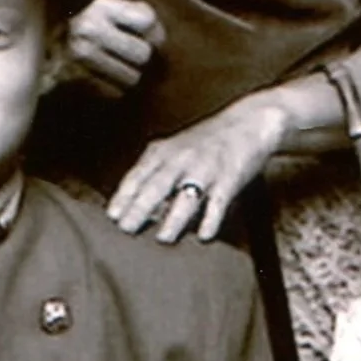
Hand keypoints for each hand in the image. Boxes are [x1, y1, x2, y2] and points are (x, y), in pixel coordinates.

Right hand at [62, 0, 164, 97]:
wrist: (25, 39)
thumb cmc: (73, 24)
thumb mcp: (100, 5)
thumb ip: (129, 13)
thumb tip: (158, 36)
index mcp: (99, 3)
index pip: (147, 20)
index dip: (154, 32)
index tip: (149, 38)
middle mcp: (89, 27)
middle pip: (143, 53)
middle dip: (140, 58)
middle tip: (129, 56)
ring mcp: (78, 55)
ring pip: (131, 78)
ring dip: (126, 77)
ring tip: (113, 68)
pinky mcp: (71, 78)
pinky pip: (112, 93)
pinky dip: (110, 90)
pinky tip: (100, 80)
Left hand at [109, 96, 291, 245]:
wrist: (248, 122)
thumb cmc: (205, 142)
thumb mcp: (173, 150)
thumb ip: (154, 172)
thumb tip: (138, 208)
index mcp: (163, 152)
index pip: (137, 176)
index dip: (124, 196)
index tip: (112, 216)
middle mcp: (182, 160)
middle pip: (157, 186)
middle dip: (140, 208)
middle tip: (127, 229)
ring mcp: (206, 169)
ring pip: (186, 196)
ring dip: (173, 219)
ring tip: (163, 238)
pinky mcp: (229, 179)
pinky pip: (219, 202)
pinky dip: (211, 220)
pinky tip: (204, 236)